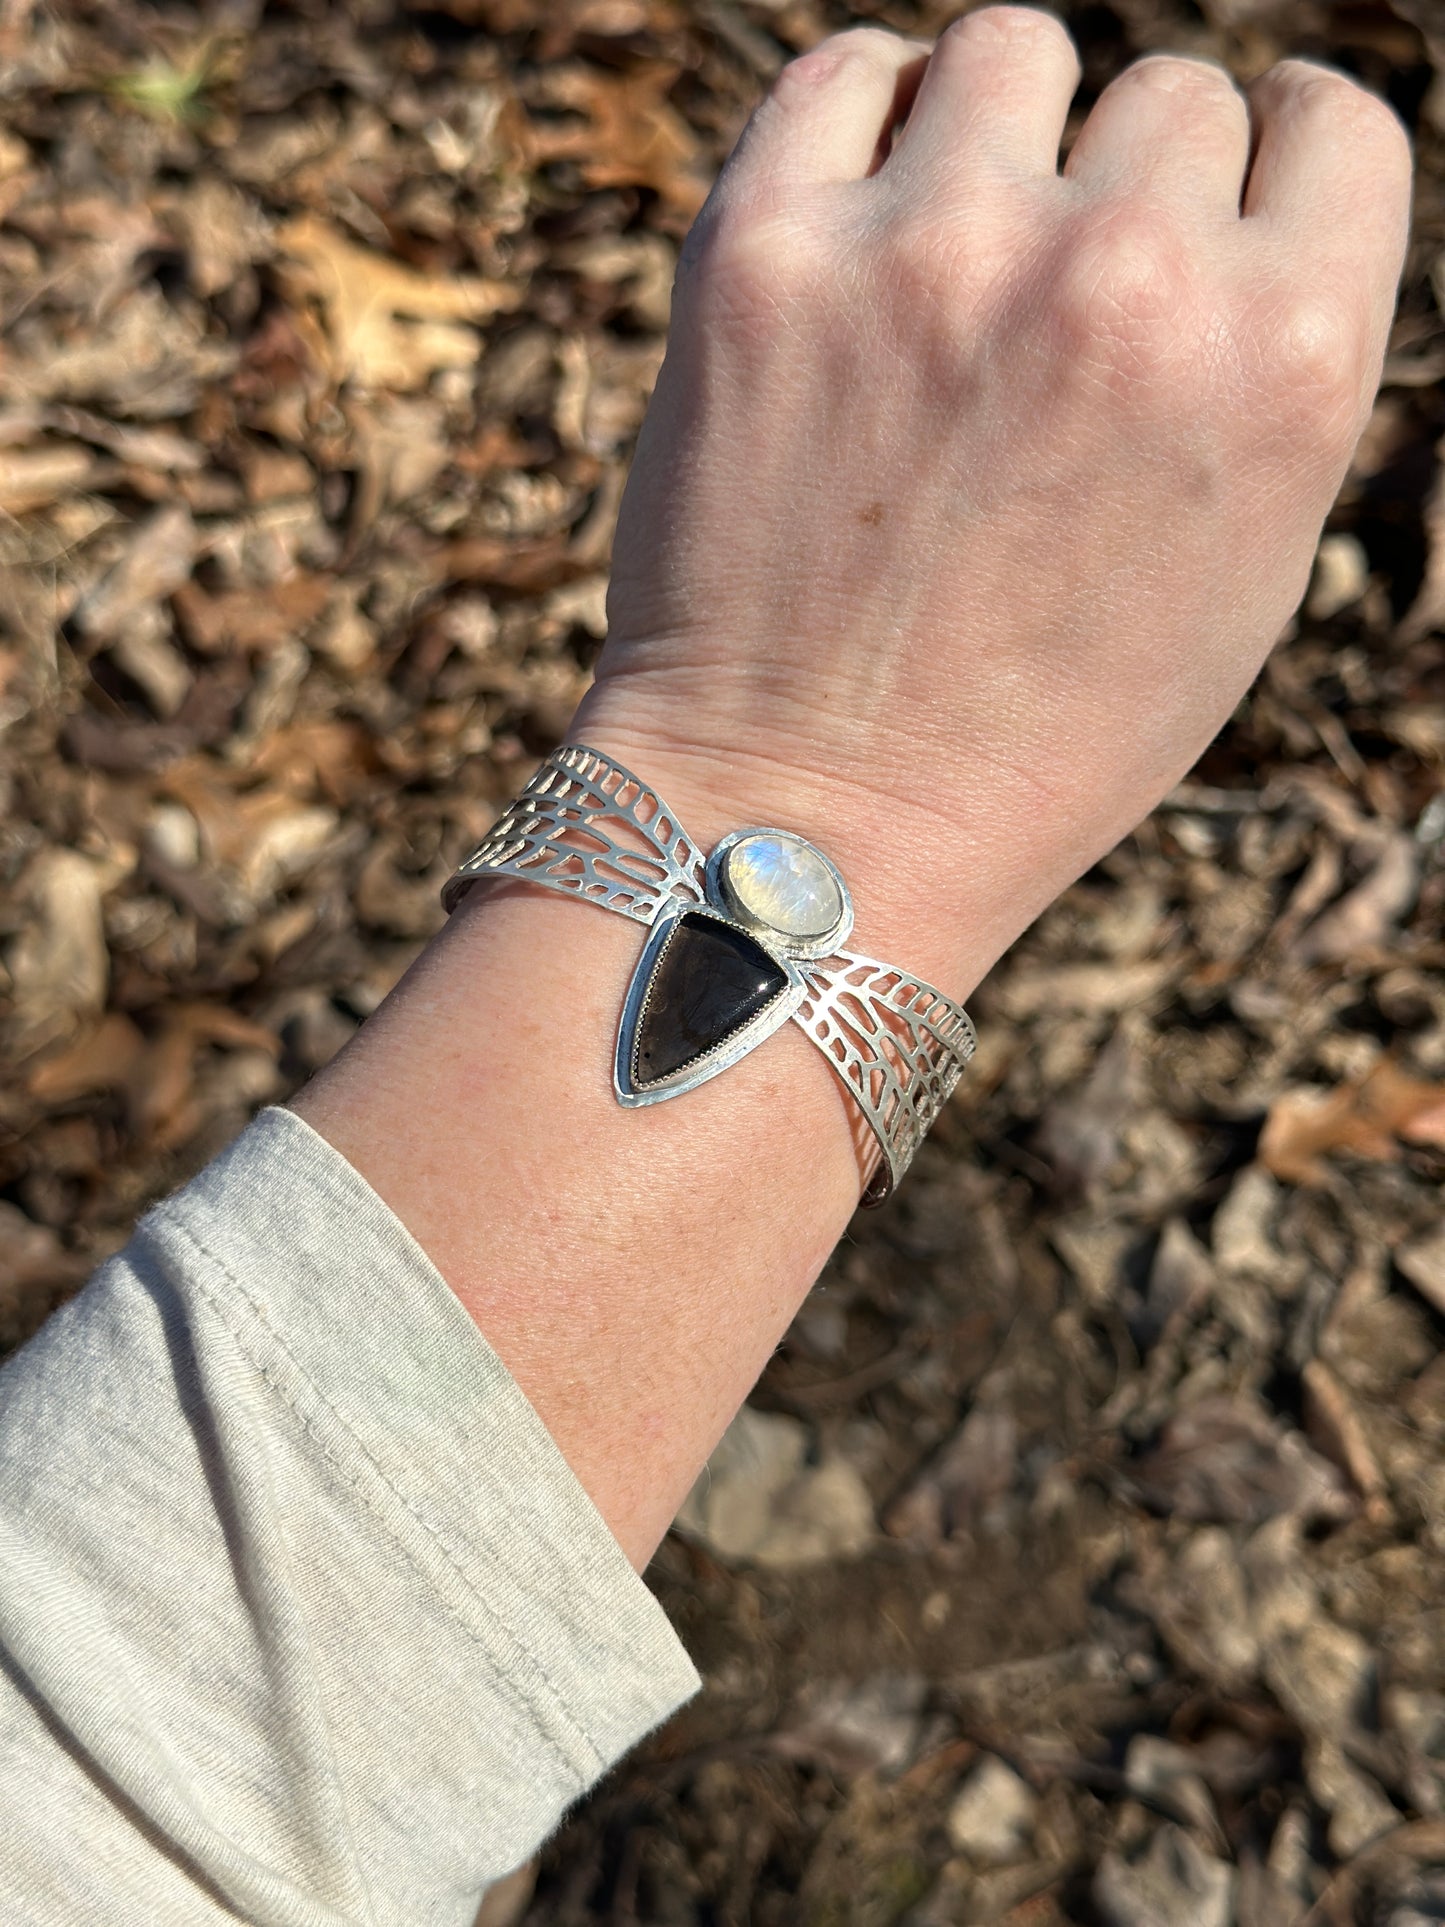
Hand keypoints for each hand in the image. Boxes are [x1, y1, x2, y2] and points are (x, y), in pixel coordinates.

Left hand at [571, 9, 1410, 995]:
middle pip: (1172, 97)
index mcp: (1287, 357)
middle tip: (1054, 312)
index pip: (1331, 124)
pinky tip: (859, 219)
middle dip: (1125, 189)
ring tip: (952, 261)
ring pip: (1013, 51)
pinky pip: (844, 70)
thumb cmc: (1042, 739)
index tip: (1212, 218)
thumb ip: (1271, 368)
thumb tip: (1236, 219)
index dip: (1272, 169)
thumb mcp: (1242, 577)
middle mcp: (1127, 275)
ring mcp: (937, 251)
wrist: (817, 825)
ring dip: (998, 135)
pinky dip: (862, 123)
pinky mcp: (764, 256)